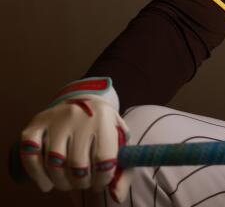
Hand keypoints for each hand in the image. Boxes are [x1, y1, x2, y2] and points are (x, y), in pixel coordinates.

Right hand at [19, 77, 131, 201]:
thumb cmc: (103, 128)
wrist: (83, 99)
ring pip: (54, 162)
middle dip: (81, 182)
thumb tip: (118, 197)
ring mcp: (55, 119)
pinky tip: (46, 183)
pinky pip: (29, 153)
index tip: (99, 184)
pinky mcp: (36, 124)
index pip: (104, 159)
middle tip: (82, 183)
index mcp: (104, 119)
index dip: (102, 179)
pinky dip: (36, 174)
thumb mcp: (119, 142)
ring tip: (66, 183)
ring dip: (60, 182)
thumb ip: (123, 170)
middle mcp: (79, 116)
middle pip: (77, 164)